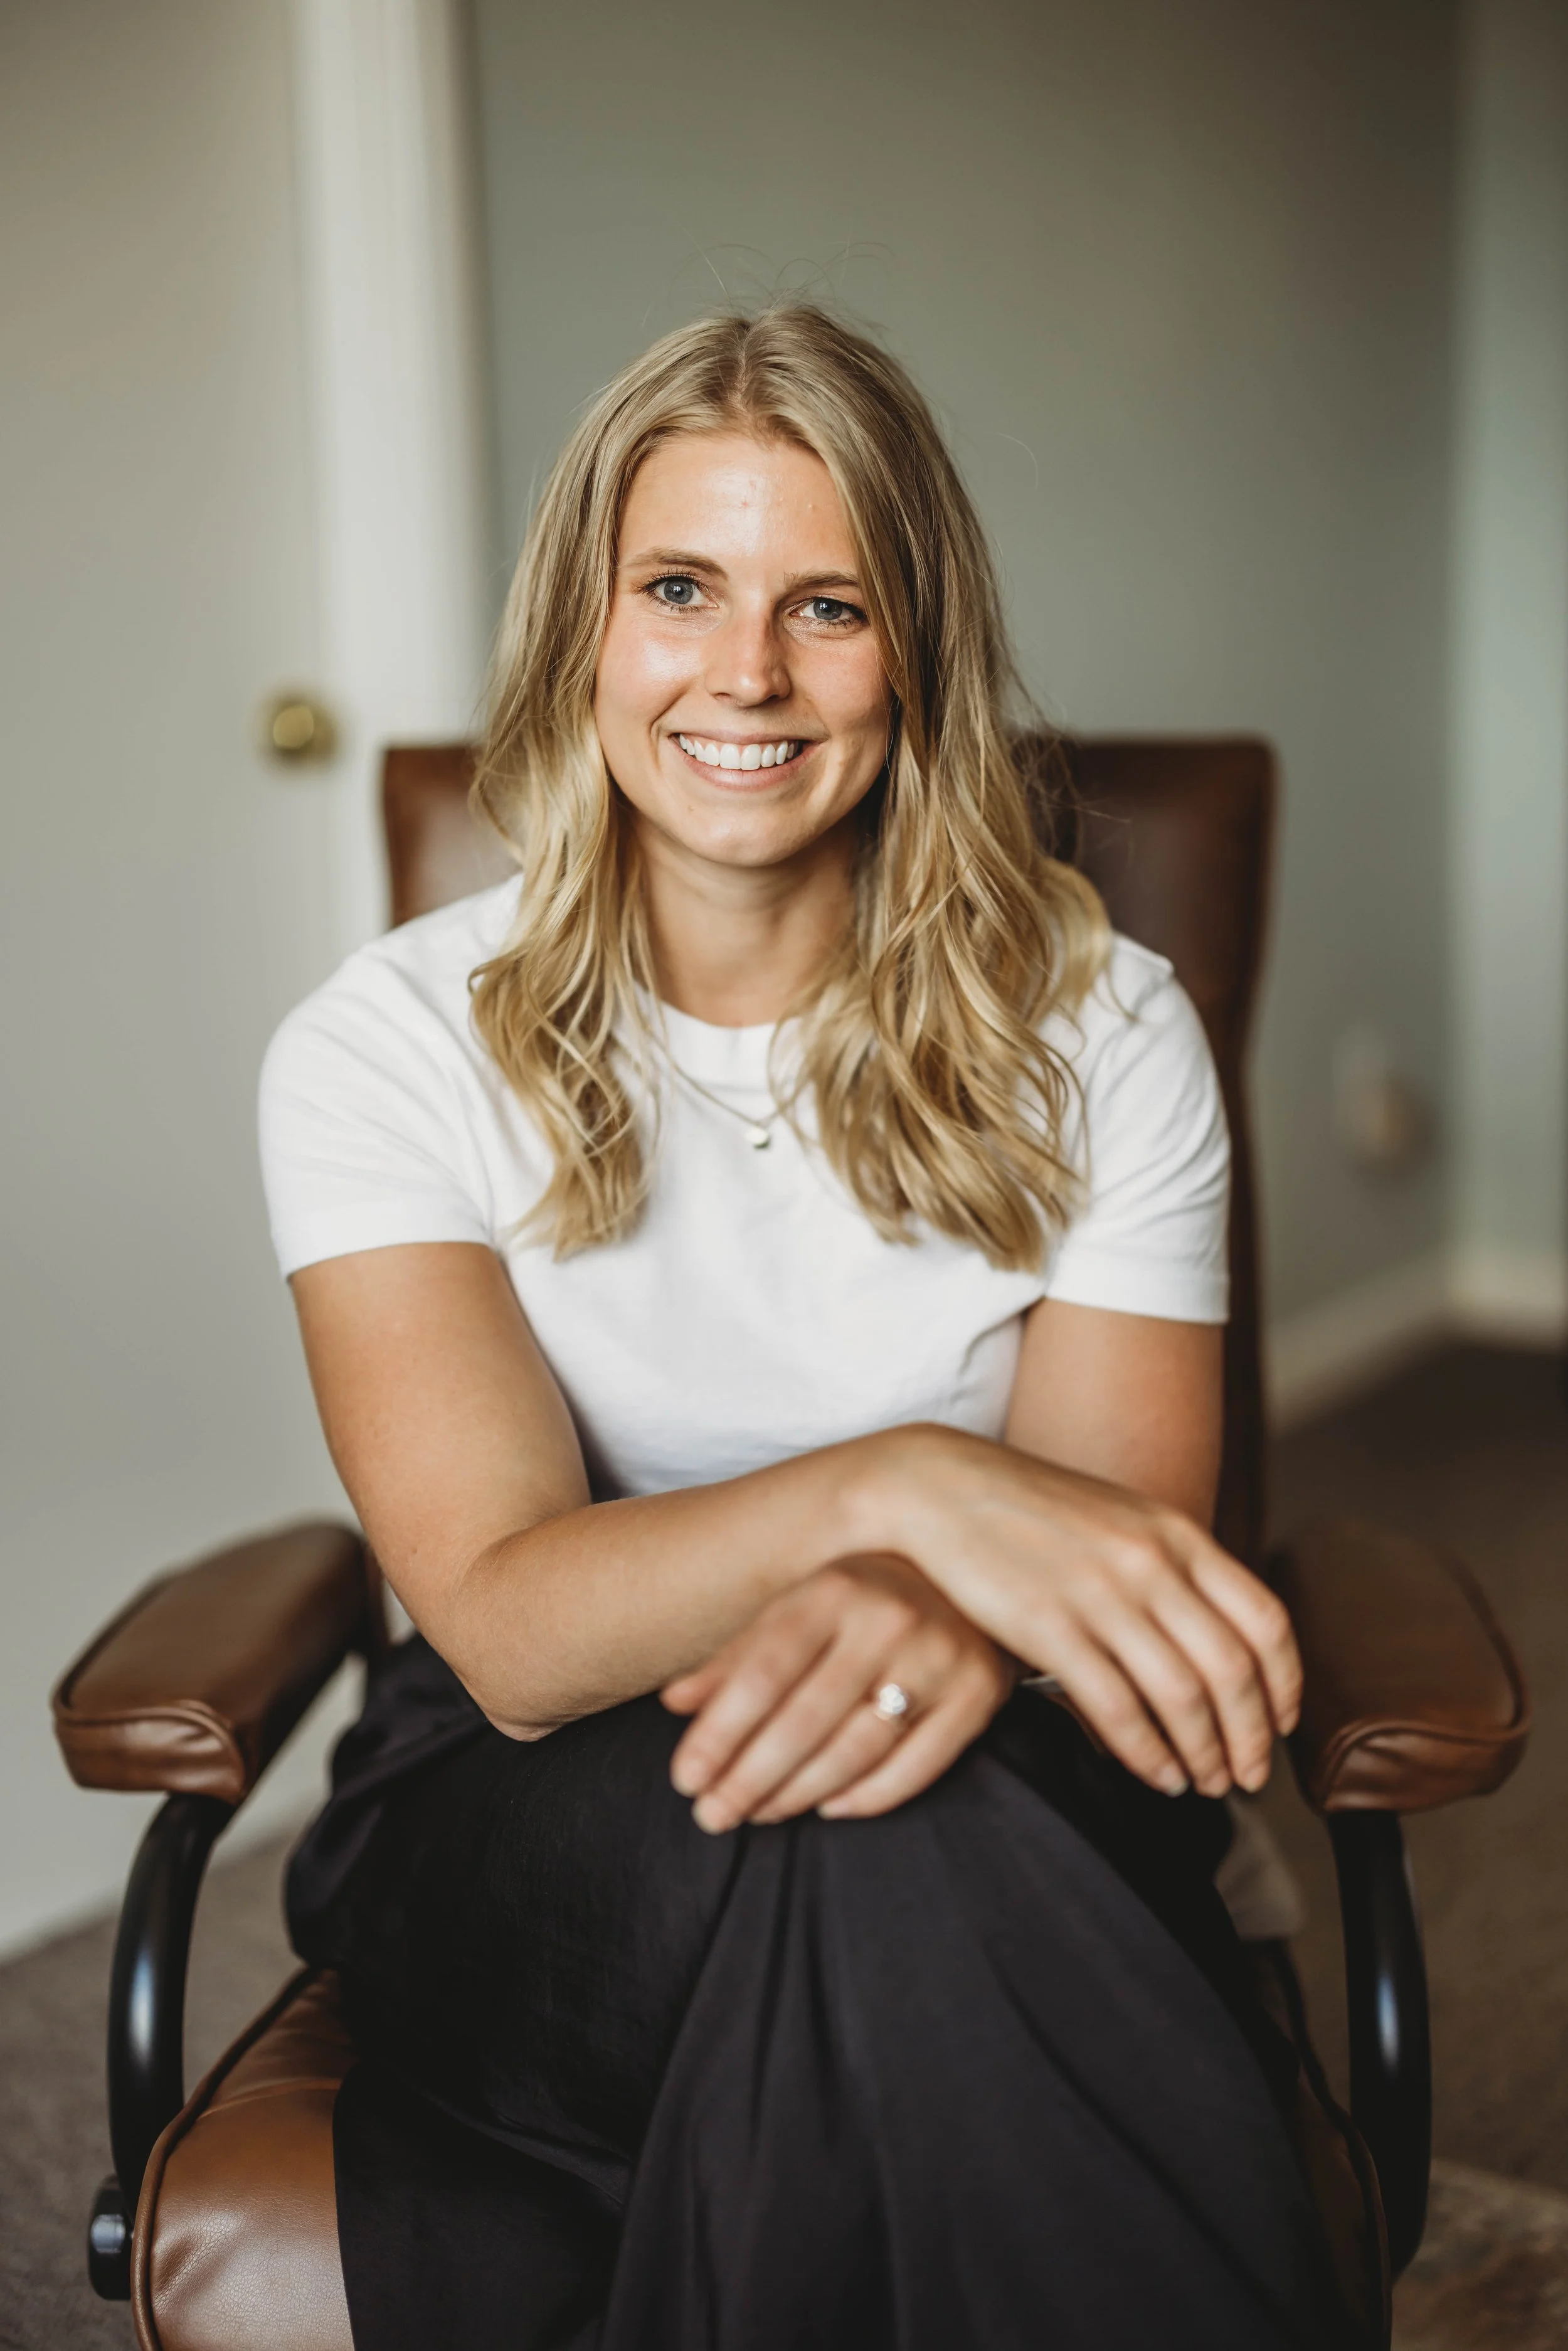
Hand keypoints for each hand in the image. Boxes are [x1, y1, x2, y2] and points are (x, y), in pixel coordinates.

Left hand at [662, 1554, 1015, 1831]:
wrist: (977, 1566)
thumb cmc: (866, 1594)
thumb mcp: (798, 1605)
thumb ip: (737, 1654)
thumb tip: (675, 1703)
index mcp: (834, 1588)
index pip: (763, 1673)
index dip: (720, 1733)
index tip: (685, 1779)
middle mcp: (889, 1618)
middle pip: (805, 1719)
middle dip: (750, 1777)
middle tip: (712, 1816)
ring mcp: (941, 1657)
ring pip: (857, 1748)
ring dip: (800, 1792)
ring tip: (760, 1815)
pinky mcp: (980, 1694)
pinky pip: (917, 1765)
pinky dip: (868, 1796)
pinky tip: (828, 1809)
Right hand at [874, 1427, 1301, 1801]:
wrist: (943, 1489)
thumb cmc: (1033, 1512)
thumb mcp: (1122, 1519)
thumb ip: (1174, 1567)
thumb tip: (1220, 1637)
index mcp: (1177, 1534)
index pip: (1264, 1620)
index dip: (1284, 1684)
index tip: (1282, 1726)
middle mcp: (1150, 1563)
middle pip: (1232, 1669)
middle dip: (1250, 1736)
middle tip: (1249, 1777)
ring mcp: (1100, 1595)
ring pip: (1182, 1696)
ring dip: (1203, 1753)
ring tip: (1205, 1785)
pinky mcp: (1049, 1627)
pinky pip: (1118, 1708)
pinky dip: (1148, 1753)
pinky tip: (1156, 1775)